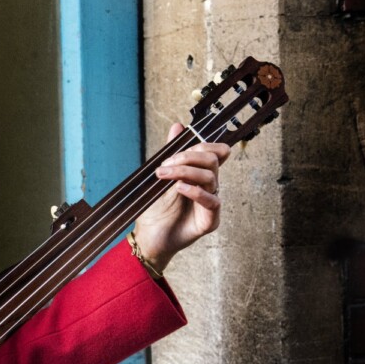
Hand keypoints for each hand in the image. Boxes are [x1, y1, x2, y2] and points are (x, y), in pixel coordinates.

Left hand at [133, 122, 230, 273]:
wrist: (148, 237)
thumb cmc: (156, 209)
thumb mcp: (161, 177)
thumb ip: (172, 153)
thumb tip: (177, 126)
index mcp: (200, 174)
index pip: (217, 152)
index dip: (203, 145)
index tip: (175, 151)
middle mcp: (209, 187)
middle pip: (212, 160)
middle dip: (187, 157)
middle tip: (164, 165)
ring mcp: (211, 203)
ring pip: (210, 177)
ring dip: (184, 171)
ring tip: (163, 176)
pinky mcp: (210, 220)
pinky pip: (212, 201)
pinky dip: (195, 191)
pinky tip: (179, 188)